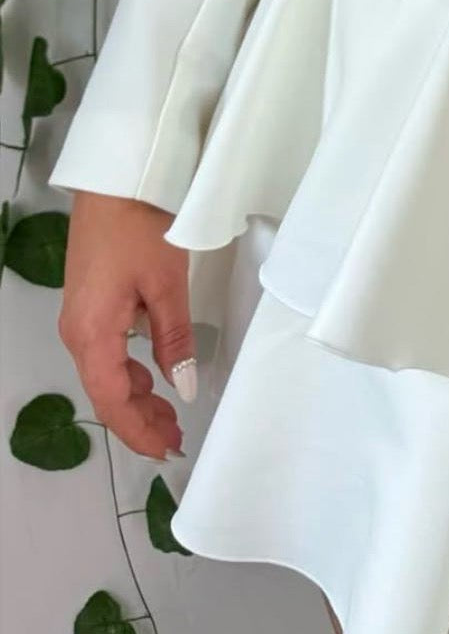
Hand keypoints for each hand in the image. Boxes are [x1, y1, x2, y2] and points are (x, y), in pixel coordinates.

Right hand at [58, 191, 193, 460]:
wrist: (117, 184)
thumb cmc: (141, 227)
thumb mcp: (167, 285)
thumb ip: (175, 339)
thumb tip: (183, 387)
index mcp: (93, 334)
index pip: (111, 400)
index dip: (138, 431)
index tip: (166, 449)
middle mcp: (79, 333)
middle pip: (107, 393)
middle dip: (140, 422)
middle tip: (176, 441)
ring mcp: (82, 320)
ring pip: (107, 376)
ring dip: (137, 401)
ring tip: (170, 421)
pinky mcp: (91, 307)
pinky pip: (108, 355)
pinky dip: (131, 377)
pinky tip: (154, 384)